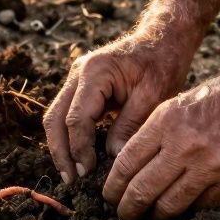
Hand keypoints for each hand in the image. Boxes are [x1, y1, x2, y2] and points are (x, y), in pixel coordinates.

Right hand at [44, 30, 196, 183]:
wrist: (163, 40)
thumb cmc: (161, 64)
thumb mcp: (152, 95)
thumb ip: (130, 125)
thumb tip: (113, 158)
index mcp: (95, 72)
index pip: (77, 117)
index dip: (80, 147)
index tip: (88, 171)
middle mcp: (78, 73)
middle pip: (55, 117)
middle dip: (61, 151)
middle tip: (71, 180)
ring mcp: (77, 79)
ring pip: (56, 117)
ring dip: (61, 146)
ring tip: (71, 174)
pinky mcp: (82, 87)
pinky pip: (67, 114)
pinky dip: (69, 136)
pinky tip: (77, 157)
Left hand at [102, 61, 219, 219]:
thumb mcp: (180, 103)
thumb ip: (155, 133)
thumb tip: (130, 167)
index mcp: (167, 122)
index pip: (126, 164)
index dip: (113, 186)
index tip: (109, 196)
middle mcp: (185, 147)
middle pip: (142, 191)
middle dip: (127, 208)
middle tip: (123, 214)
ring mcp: (211, 168)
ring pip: (170, 206)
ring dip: (156, 215)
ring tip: (151, 215)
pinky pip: (200, 206)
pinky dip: (189, 208)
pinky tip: (184, 205)